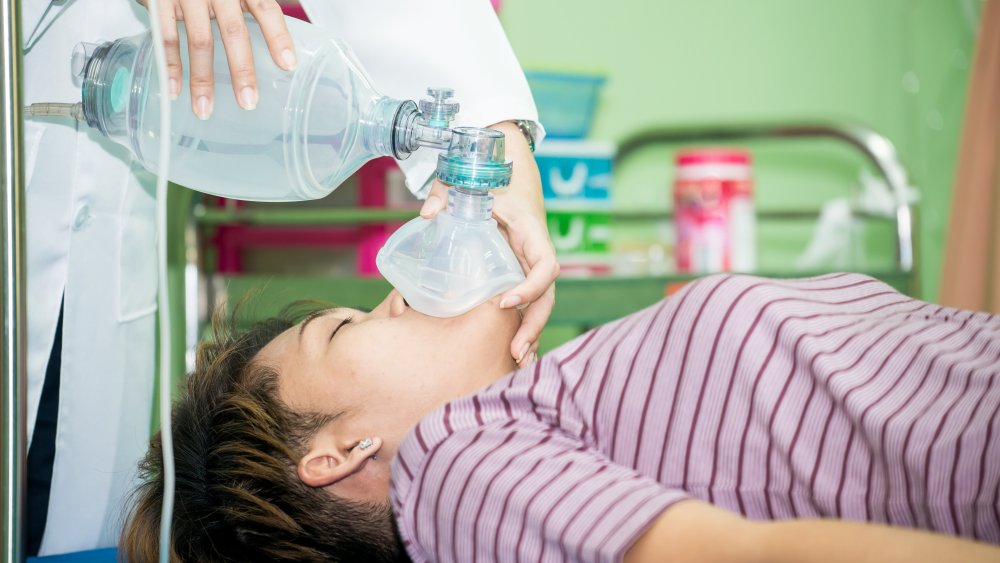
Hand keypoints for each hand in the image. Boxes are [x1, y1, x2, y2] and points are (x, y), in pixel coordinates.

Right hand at [136, 0, 295, 118]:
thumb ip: (251, 11)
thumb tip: (279, 52)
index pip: (266, 10)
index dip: (278, 37)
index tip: (288, 65)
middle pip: (234, 31)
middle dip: (241, 70)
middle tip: (248, 102)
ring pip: (199, 40)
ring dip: (202, 79)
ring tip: (205, 110)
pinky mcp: (161, 1)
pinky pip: (165, 36)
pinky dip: (170, 66)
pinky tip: (174, 90)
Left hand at [420, 122, 557, 367]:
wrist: (508, 166)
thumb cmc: (490, 175)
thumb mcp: (468, 178)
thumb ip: (446, 192)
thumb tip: (428, 214)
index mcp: (530, 230)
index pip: (545, 264)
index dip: (530, 286)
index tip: (505, 302)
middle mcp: (536, 251)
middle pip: (547, 295)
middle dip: (534, 325)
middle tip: (515, 353)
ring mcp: (529, 264)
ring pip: (540, 304)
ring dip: (531, 333)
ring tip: (516, 363)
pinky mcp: (520, 272)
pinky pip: (527, 303)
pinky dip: (523, 327)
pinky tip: (512, 354)